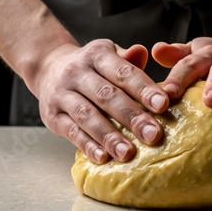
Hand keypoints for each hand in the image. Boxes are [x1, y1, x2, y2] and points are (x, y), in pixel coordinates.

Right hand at [32, 39, 169, 163]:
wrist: (48, 68)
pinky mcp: (52, 116)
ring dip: (109, 136)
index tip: (163, 105)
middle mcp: (76, 72)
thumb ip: (128, 60)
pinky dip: (87, 145)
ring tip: (129, 153)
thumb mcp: (109, 56)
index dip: (144, 89)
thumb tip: (144, 52)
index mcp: (97, 55)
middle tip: (153, 135)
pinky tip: (104, 157)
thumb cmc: (92, 68)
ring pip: (88, 116)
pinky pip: (71, 132)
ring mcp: (61, 94)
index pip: (123, 72)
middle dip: (132, 117)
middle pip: (107, 96)